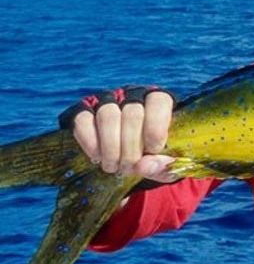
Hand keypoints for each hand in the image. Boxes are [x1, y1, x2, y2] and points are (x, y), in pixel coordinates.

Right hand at [59, 85, 178, 183]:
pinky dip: (91, 143)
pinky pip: (83, 121)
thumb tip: (147, 166)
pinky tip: (97, 157)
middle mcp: (132, 95)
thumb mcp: (159, 161)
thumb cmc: (146, 154)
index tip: (153, 150)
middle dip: (131, 148)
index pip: (159, 101)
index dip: (156, 128)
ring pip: (108, 116)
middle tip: (129, 167)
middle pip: (133, 115)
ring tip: (114, 167)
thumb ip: (160, 165)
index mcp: (156, 100)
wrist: (120, 155)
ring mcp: (106, 100)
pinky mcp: (83, 110)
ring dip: (111, 148)